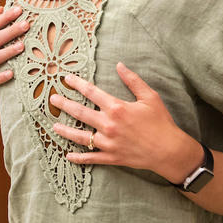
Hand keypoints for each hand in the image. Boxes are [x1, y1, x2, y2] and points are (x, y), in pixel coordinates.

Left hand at [50, 63, 200, 183]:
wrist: (168, 150)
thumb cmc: (161, 122)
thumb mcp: (150, 97)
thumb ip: (133, 80)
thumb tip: (120, 65)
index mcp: (117, 108)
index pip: (91, 92)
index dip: (78, 84)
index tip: (66, 79)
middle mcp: (109, 125)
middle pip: (80, 112)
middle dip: (64, 105)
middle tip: (53, 100)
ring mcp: (108, 142)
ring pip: (81, 136)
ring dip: (65, 131)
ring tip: (54, 126)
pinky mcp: (111, 157)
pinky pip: (91, 158)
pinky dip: (79, 158)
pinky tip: (68, 155)